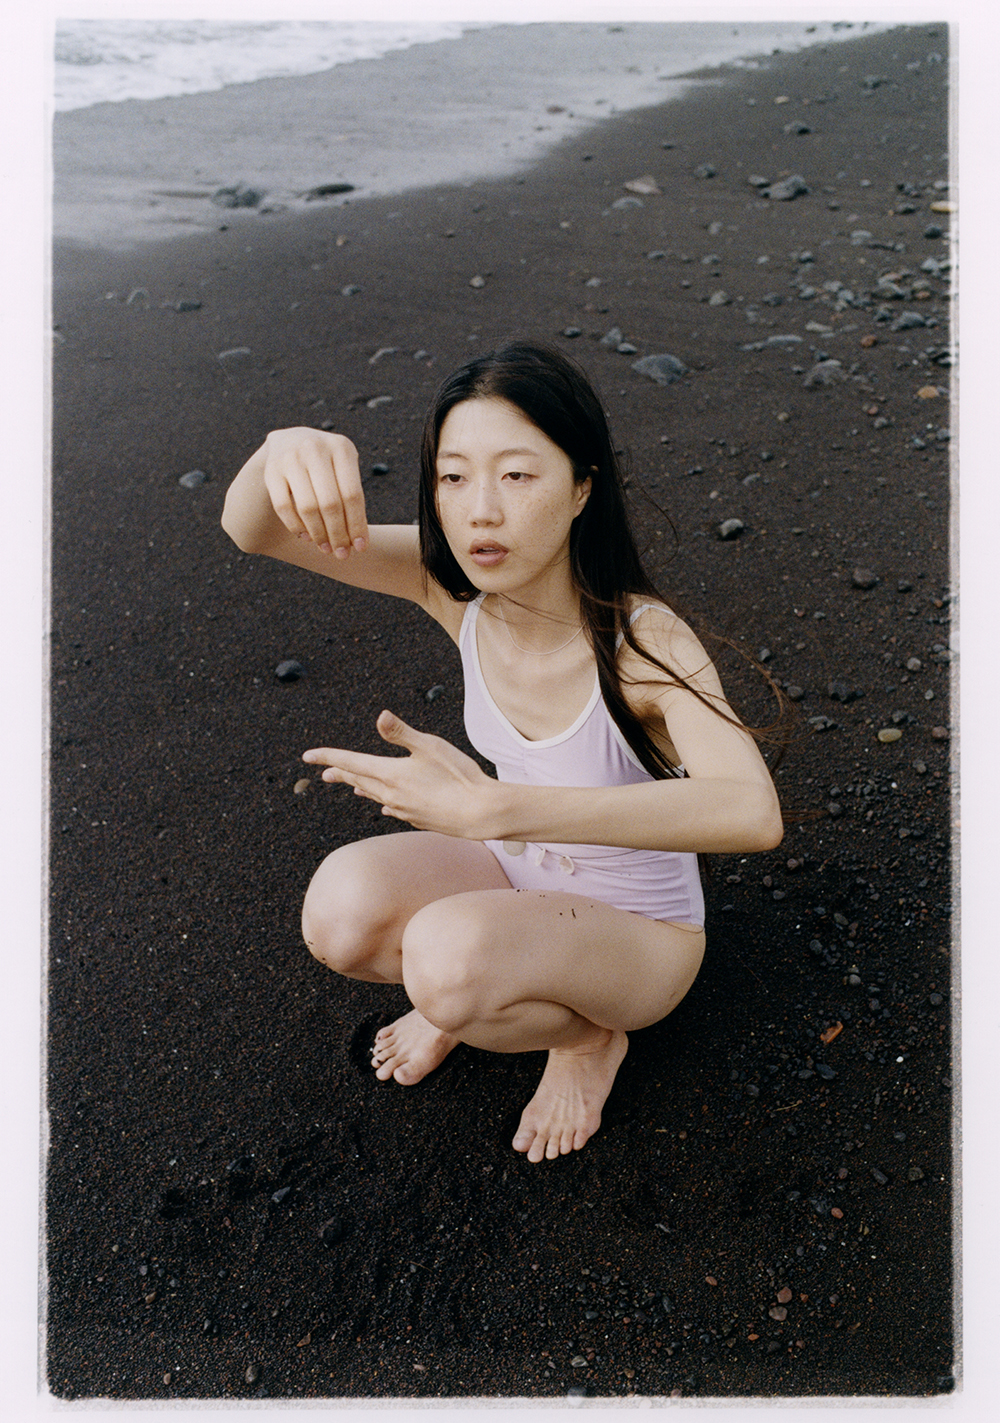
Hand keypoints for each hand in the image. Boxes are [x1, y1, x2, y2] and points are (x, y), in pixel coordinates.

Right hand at [262, 427, 368, 558]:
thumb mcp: (344, 471)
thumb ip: (352, 500)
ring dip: (318, 534)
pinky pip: (283, 507)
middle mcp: (315, 448)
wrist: (290, 441)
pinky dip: (296, 526)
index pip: (352, 494)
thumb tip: (358, 543)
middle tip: (342, 554)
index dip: (357, 525)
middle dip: (338, 534)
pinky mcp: (271, 471)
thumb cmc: (327, 465)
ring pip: (307, 507)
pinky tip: (306, 537)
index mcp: (341, 447)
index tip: (361, 547)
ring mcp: (290, 458)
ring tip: (326, 548)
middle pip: (330, 503)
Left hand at [303, 711, 496, 837]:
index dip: (328, 757)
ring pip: (374, 796)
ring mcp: (404, 810)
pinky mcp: (418, 819)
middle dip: (341, 773)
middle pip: (359, 781)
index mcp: (390, 774)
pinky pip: (392, 809)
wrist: (480, 813)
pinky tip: (386, 806)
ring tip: (351, 785)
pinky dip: (383, 802)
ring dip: (361, 787)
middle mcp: (391, 795)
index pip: (351, 763)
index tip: (307, 756)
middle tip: (324, 771)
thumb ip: (402, 733)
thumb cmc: (458, 776)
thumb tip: (380, 716)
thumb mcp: (431, 746)